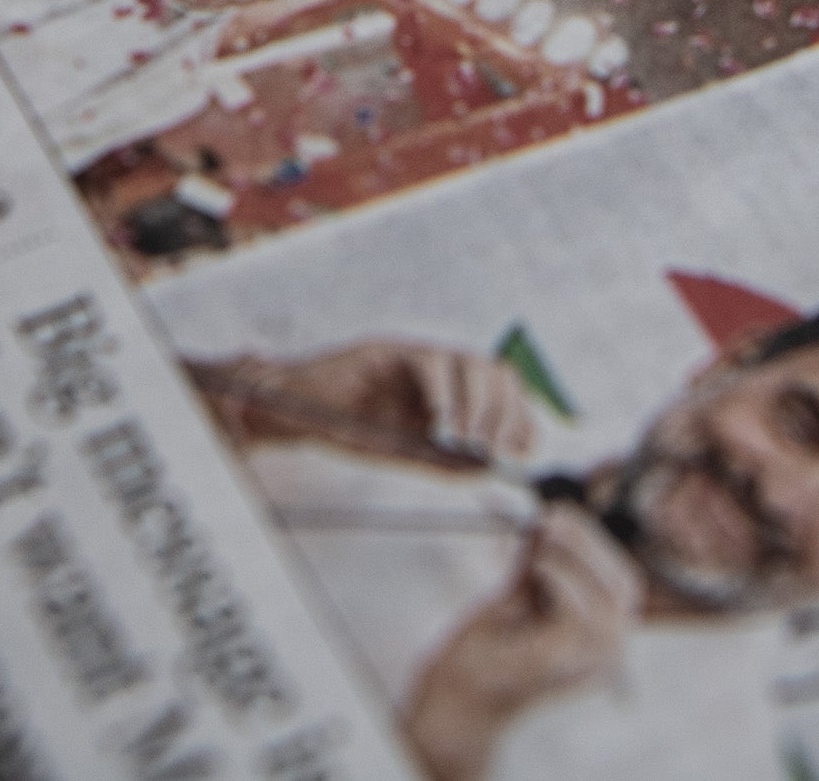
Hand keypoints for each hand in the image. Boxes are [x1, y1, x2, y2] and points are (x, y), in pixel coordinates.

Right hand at [200, 340, 538, 469]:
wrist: (294, 410)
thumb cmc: (349, 429)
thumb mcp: (406, 452)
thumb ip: (445, 460)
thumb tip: (489, 470)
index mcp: (451, 389)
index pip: (503, 391)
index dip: (521, 417)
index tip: (523, 452)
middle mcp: (441, 367)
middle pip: (495, 372)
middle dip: (505, 413)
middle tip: (494, 451)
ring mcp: (416, 354)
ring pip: (470, 362)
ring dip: (479, 405)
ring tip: (469, 443)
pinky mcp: (390, 349)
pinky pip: (431, 361)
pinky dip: (444, 396)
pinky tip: (441, 428)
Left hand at [401, 504, 641, 780]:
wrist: (457, 694)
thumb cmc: (489, 648)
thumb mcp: (520, 592)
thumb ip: (537, 558)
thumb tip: (546, 513)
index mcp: (604, 635)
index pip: (624, 583)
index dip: (595, 544)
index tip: (559, 513)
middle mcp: (608, 653)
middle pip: (624, 586)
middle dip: (587, 544)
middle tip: (550, 517)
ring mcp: (591, 664)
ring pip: (608, 599)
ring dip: (573, 558)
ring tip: (537, 549)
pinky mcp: (567, 665)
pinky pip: (579, 614)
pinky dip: (560, 579)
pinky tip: (534, 570)